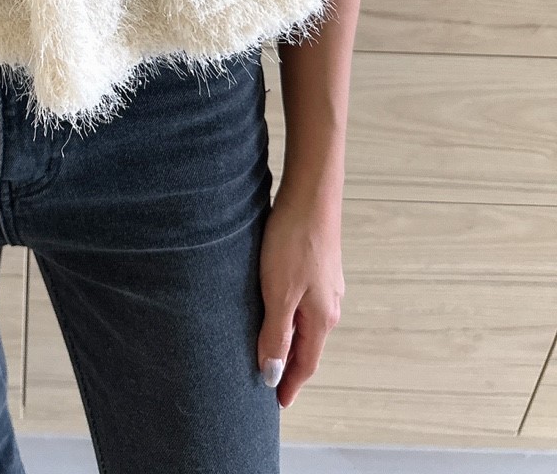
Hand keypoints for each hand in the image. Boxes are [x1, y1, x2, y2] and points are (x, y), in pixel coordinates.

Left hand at [256, 180, 345, 407]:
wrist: (311, 195)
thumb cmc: (293, 241)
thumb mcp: (278, 292)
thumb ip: (276, 334)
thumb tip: (272, 374)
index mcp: (322, 318)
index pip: (305, 364)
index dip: (290, 384)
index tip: (277, 403)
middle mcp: (330, 305)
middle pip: (308, 346)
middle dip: (290, 365)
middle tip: (269, 381)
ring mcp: (327, 285)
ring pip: (306, 323)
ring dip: (290, 339)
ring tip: (269, 349)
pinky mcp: (318, 266)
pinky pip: (304, 303)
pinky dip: (290, 316)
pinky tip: (276, 308)